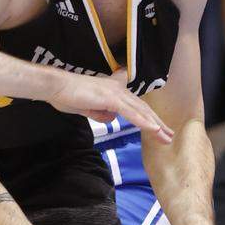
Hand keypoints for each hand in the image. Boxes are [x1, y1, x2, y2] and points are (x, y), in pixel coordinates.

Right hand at [47, 71, 174, 143]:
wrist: (55, 86)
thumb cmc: (66, 95)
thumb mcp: (85, 109)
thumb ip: (99, 113)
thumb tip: (111, 119)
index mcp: (112, 91)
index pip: (134, 105)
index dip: (147, 116)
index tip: (157, 127)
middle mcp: (117, 89)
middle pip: (142, 108)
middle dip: (156, 123)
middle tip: (168, 136)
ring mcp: (115, 93)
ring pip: (140, 111)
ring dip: (155, 125)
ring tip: (166, 137)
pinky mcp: (110, 98)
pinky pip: (131, 113)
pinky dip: (143, 122)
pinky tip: (153, 130)